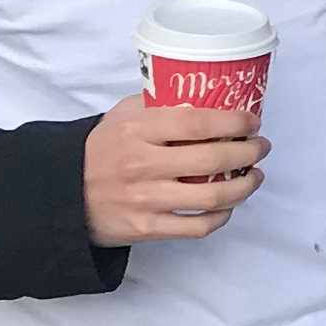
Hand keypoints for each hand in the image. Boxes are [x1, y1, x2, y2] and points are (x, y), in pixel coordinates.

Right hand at [85, 95, 265, 245]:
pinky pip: (197, 227)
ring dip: (244, 186)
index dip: (233, 121)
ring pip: (212, 197)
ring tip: (254, 176)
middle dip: (248, 152)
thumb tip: (204, 96)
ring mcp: (145, 200)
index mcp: (136, 131)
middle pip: (212, 159)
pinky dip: (221, 216)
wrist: (64, 194)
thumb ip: (158, 105)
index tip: (252, 121)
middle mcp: (142, 165)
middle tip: (260, 146)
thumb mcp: (121, 116)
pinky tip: (229, 205)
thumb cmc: (100, 150)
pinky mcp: (146, 228)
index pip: (196, 123)